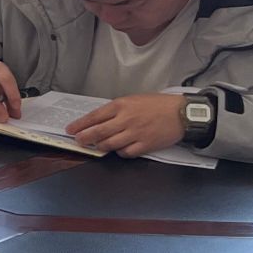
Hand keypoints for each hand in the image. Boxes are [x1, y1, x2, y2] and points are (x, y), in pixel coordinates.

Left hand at [67, 92, 187, 156]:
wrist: (182, 113)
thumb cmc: (158, 105)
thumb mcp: (133, 100)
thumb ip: (115, 110)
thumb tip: (98, 120)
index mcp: (121, 105)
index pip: (94, 116)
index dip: (79, 125)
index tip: (70, 129)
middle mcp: (126, 119)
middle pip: (98, 132)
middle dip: (84, 138)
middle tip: (78, 140)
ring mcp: (135, 133)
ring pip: (109, 144)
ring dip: (100, 146)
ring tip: (97, 146)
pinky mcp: (145, 145)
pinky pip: (126, 153)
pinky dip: (120, 152)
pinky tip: (119, 149)